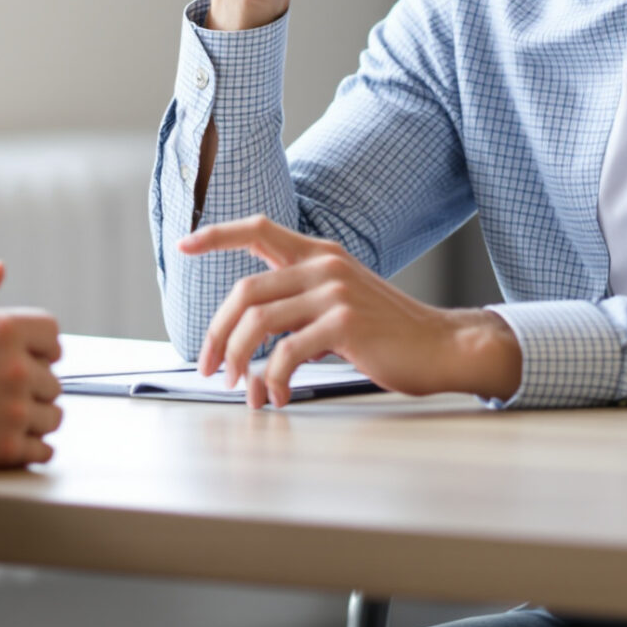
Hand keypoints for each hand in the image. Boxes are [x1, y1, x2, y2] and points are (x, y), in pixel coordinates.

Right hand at [0, 261, 63, 470]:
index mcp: (1, 330)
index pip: (51, 335)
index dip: (37, 345)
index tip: (22, 356)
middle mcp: (15, 369)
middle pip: (51, 378)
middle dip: (31, 384)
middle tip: (1, 390)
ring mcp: (12, 411)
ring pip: (51, 416)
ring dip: (34, 417)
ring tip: (5, 416)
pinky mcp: (2, 448)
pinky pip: (42, 451)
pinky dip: (30, 447)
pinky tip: (8, 439)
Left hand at [177, 217, 520, 408]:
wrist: (444, 347)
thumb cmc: (389, 334)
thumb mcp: (341, 302)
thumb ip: (301, 303)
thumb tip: (249, 333)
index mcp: (320, 254)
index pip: (257, 229)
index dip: (216, 235)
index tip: (183, 247)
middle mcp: (324, 265)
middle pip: (244, 291)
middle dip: (216, 333)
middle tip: (208, 366)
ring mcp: (334, 292)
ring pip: (257, 321)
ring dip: (236, 359)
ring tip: (238, 386)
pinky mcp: (344, 324)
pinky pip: (285, 353)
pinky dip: (270, 381)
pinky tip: (275, 397)